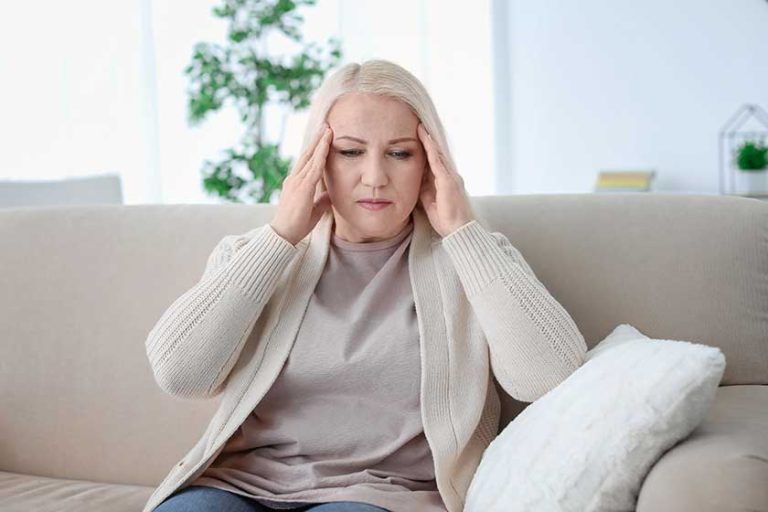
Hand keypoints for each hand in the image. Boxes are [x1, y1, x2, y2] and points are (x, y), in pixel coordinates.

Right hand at [270, 122, 333, 245]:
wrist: (283, 235)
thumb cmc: (296, 225)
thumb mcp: (314, 211)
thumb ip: (321, 200)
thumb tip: (330, 194)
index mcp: (296, 183)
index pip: (307, 162)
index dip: (316, 149)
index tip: (324, 137)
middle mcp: (294, 179)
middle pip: (308, 154)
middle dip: (317, 139)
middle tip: (326, 125)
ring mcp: (297, 181)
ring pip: (311, 157)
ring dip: (320, 142)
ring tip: (328, 128)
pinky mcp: (302, 187)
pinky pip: (314, 167)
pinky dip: (321, 154)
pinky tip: (327, 144)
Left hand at [417, 123, 474, 236]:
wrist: (458, 230)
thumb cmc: (446, 221)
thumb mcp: (430, 204)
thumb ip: (425, 192)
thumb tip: (416, 182)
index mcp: (446, 183)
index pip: (434, 164)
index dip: (427, 152)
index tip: (418, 142)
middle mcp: (450, 176)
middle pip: (437, 156)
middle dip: (428, 142)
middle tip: (419, 128)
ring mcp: (450, 176)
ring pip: (437, 154)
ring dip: (428, 141)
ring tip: (420, 127)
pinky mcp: (447, 179)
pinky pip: (436, 159)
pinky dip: (430, 147)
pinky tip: (424, 137)